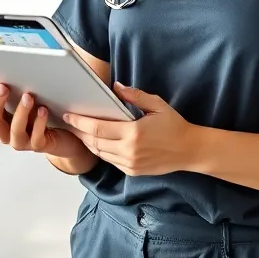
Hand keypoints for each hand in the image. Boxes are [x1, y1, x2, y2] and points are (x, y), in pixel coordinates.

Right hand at [0, 80, 91, 161]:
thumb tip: (8, 62)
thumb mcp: (23, 96)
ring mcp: (21, 140)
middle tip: (2, 86)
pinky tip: (43, 110)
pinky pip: (36, 137)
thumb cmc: (40, 111)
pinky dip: (39, 123)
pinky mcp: (39, 145)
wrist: (64, 134)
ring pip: (14, 130)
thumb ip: (14, 85)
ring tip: (28, 96)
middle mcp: (5, 130)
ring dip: (20, 112)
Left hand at [62, 83, 196, 176]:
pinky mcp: (133, 171)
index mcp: (133, 133)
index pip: (98, 128)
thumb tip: (116, 87)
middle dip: (80, 132)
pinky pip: (110, 161)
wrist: (190, 151)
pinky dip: (101, 151)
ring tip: (79, 131)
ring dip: (88, 143)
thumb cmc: (174, 125)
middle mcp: (129, 151)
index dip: (80, 122)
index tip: (69, 115)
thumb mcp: (157, 105)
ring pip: (100, 153)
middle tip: (70, 122)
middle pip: (95, 142)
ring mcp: (130, 163)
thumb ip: (135, 96)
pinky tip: (96, 142)